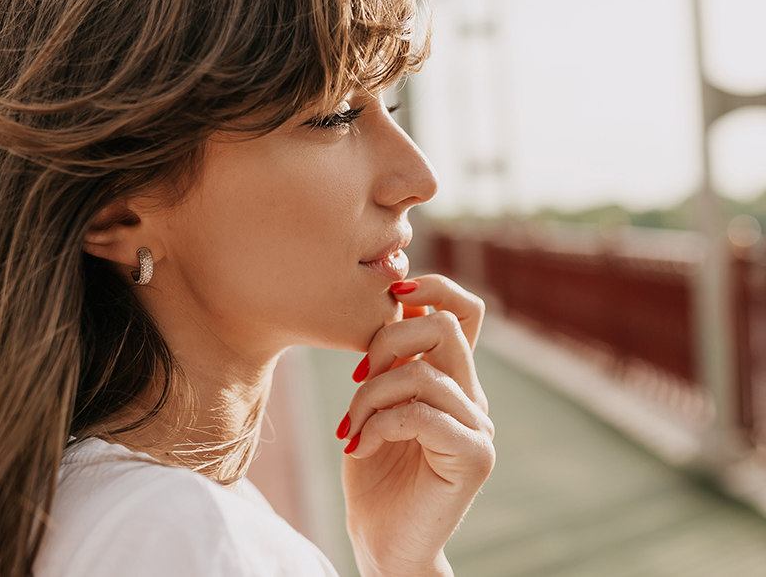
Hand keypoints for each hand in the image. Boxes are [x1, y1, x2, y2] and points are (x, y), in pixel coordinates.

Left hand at [337, 275, 492, 576]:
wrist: (382, 540)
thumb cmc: (372, 470)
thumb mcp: (373, 401)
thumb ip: (388, 359)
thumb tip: (396, 300)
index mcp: (452, 379)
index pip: (462, 311)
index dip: (431, 288)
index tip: (389, 297)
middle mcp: (472, 397)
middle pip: (443, 326)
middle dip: (385, 340)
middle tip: (355, 379)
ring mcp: (479, 427)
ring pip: (423, 372)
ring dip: (369, 396)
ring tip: (350, 428)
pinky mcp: (474, 456)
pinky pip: (420, 414)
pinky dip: (378, 424)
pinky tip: (360, 446)